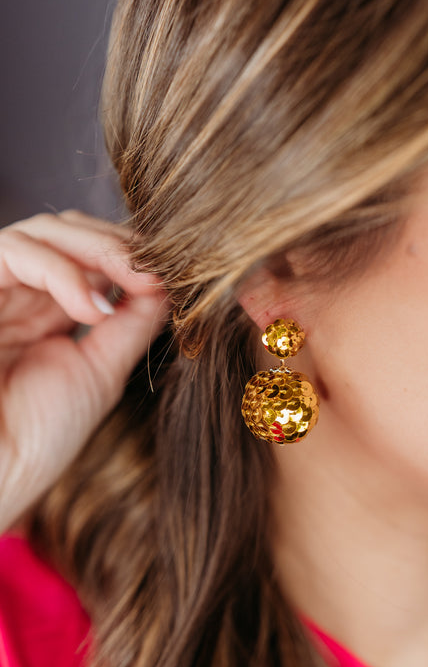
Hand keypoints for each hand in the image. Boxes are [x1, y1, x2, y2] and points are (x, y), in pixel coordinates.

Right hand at [0, 210, 168, 531]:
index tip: (173, 274)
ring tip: (133, 283)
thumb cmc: (41, 435)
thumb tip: (168, 283)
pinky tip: (93, 307)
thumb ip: (133, 323)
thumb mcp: (103, 370)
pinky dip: (61, 270)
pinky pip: (14, 252)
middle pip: (70, 231)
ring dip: (98, 249)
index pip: (92, 255)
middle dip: (119, 244)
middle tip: (156, 269)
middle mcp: (24, 295)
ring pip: (45, 231)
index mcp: (52, 311)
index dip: (131, 255)